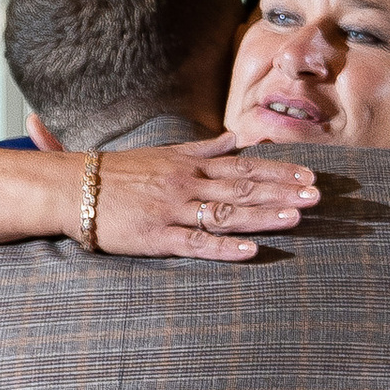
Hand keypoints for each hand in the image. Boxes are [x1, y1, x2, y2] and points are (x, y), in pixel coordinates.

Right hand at [91, 136, 321, 261]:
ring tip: (296, 218)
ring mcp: (171, 210)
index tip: (310, 175)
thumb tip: (234, 139)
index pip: (243, 167)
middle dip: (282, 192)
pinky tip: (251, 250)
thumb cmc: (117, 172)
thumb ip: (202, 148)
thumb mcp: (163, 154)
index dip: (278, 172)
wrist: (72, 188)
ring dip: (262, 215)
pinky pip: (195, 243)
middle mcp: (185, 184)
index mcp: (189, 165)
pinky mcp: (156, 237)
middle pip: (242, 187)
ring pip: (225, 213)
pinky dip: (224, 247)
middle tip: (317, 196)